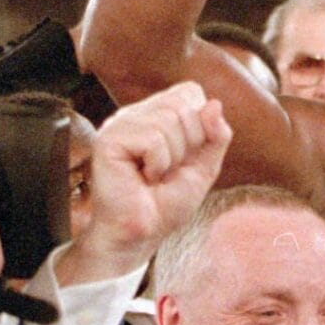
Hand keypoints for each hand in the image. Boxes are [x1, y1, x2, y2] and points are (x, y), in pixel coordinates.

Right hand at [73, 81, 231, 271]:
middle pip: (182, 104)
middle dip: (188, 143)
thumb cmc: (167, 203)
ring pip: (168, 119)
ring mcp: (119, 124)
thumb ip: (216, 135)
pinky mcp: (108, 139)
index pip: (190, 92)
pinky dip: (157, 164)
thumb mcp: (205, 166)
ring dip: (172, 158)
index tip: (185, 156)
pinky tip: (141, 177)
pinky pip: (153, 138)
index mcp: (156, 114)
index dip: (200, 125)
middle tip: (168, 169)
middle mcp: (135, 113)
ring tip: (153, 175)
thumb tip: (215, 104)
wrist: (143, 233)